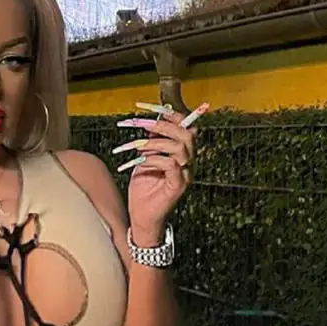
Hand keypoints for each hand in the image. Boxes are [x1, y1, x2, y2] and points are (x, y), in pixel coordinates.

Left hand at [113, 107, 199, 243]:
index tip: (153, 109)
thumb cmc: (143, 189)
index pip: (186, 128)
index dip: (173, 116)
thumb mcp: (144, 160)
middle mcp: (188, 163)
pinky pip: (171, 165)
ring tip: (138, 145)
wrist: (142, 216)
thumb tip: (148, 123)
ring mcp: (185, 174)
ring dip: (156, 142)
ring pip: (180, 148)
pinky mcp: (178, 186)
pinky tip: (141, 161)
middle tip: (143, 124)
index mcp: (181, 154)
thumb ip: (149, 144)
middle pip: (187, 135)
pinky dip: (154, 159)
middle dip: (164, 125)